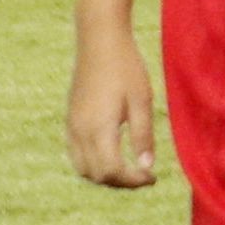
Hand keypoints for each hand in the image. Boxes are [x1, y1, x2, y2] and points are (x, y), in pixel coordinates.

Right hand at [65, 29, 159, 188]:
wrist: (99, 42)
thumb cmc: (126, 68)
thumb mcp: (142, 101)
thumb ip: (143, 136)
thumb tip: (146, 167)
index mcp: (98, 128)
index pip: (111, 172)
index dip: (133, 181)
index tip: (153, 177)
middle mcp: (79, 131)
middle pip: (96, 175)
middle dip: (121, 182)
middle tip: (145, 176)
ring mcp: (71, 126)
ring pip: (83, 168)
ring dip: (106, 176)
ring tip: (132, 170)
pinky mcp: (70, 120)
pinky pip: (76, 155)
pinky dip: (94, 164)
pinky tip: (115, 157)